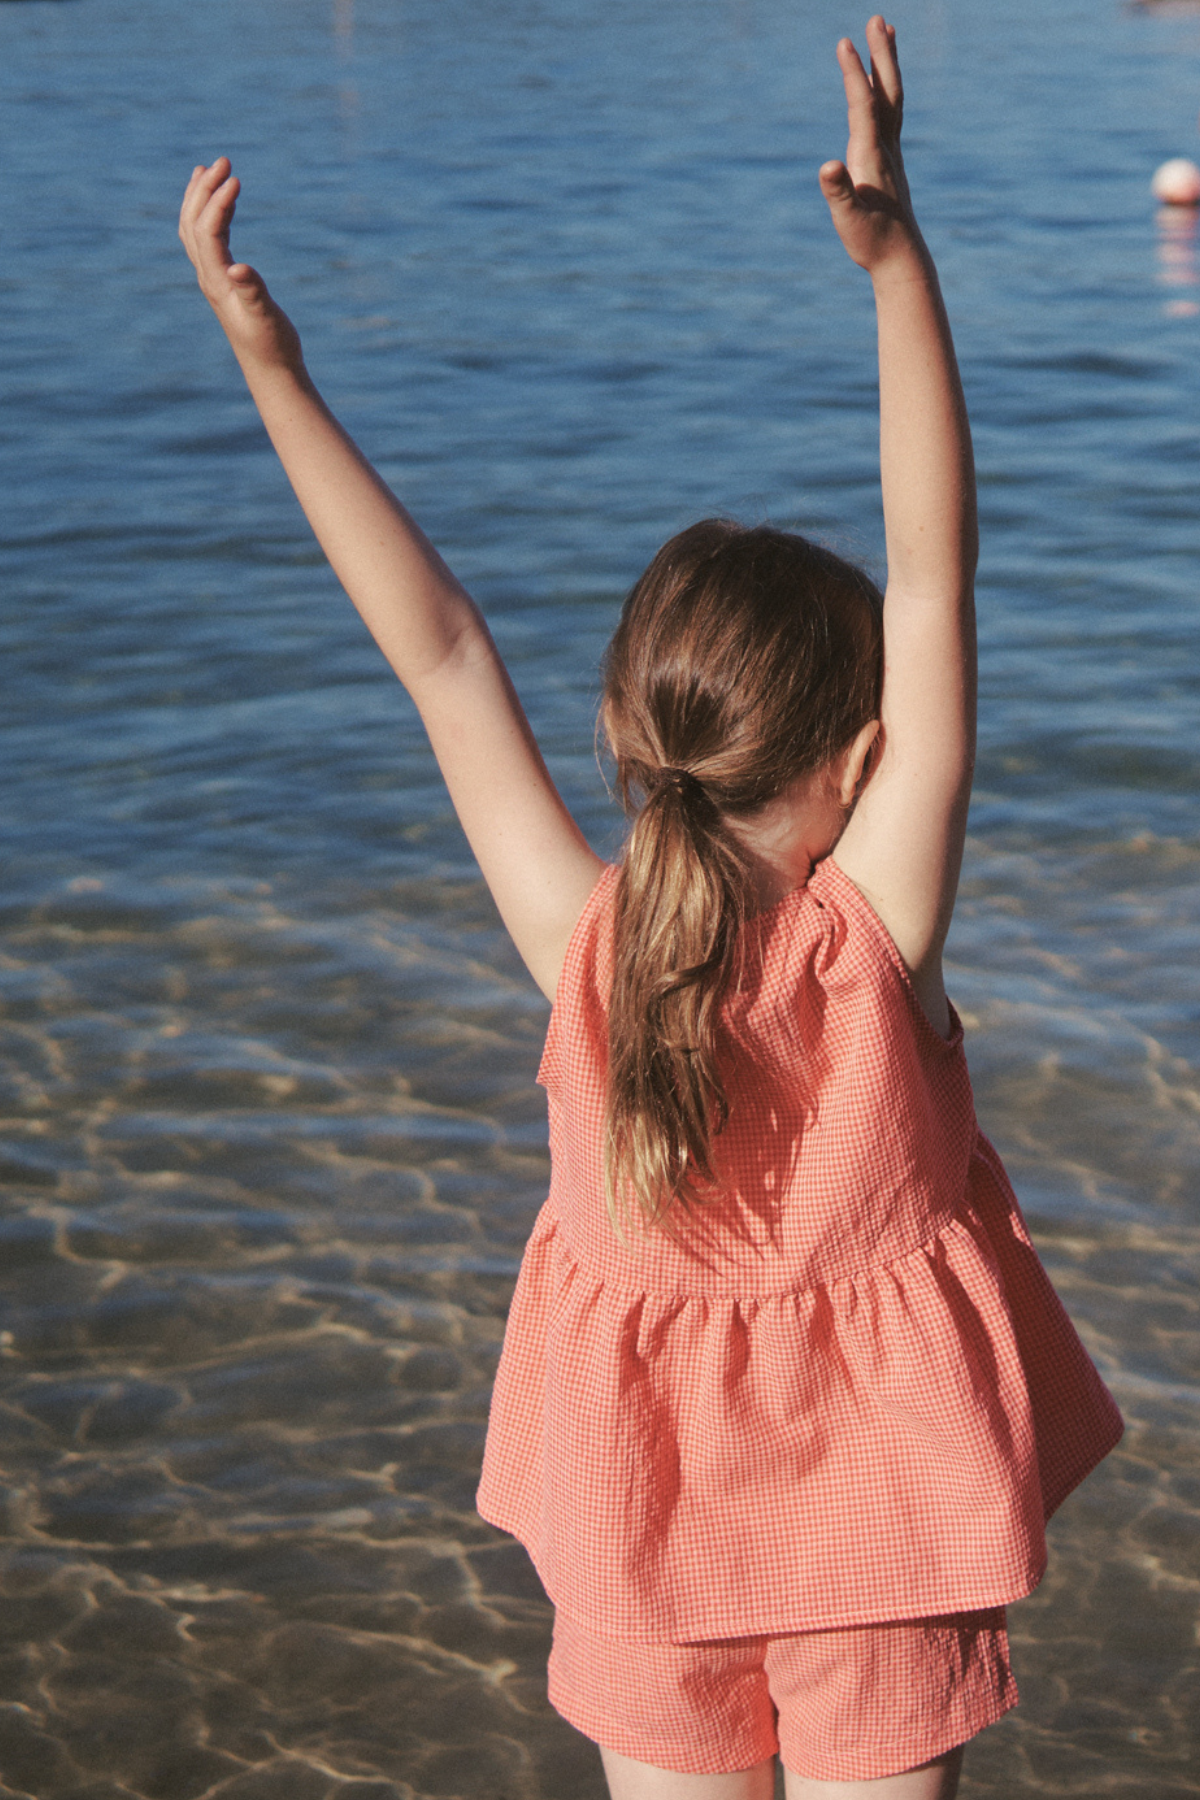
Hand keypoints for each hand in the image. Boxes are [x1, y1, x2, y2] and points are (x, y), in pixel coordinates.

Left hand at [178, 159, 302, 370]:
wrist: (270, 371)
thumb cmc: (272, 346)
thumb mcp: (266, 318)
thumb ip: (253, 291)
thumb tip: (239, 268)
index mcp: (218, 282)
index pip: (208, 231)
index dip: (219, 202)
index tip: (235, 178)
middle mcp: (209, 277)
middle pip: (193, 223)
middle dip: (204, 190)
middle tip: (222, 160)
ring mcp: (212, 280)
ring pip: (193, 230)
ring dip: (199, 198)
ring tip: (208, 171)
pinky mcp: (222, 283)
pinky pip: (205, 241)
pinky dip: (207, 216)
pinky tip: (219, 207)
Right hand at [819, 17, 921, 275]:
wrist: (901, 259)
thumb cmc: (872, 242)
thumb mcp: (849, 220)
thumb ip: (838, 193)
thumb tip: (828, 166)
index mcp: (873, 156)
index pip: (863, 106)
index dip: (854, 75)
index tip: (844, 43)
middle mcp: (886, 148)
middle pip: (887, 91)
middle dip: (881, 55)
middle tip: (878, 19)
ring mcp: (891, 153)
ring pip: (891, 99)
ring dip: (887, 66)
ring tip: (885, 35)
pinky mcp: (890, 162)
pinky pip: (888, 114)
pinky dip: (884, 90)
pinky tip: (880, 85)